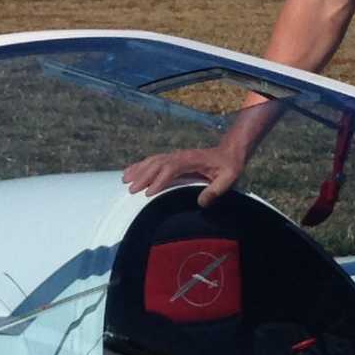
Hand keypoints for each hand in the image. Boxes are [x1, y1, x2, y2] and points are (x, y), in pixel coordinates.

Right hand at [123, 142, 246, 202]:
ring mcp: (176, 156)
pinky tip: (130, 172)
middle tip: (131, 190)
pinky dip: (140, 166)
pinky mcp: (173, 159)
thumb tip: (201, 203)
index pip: (171, 168)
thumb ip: (216, 190)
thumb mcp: (229, 178)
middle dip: (143, 176)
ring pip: (153, 161)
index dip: (160, 180)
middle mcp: (180, 156)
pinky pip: (154, 161)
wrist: (229, 151)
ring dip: (138, 170)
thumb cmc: (229, 166)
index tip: (149, 193)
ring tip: (125, 180)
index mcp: (192, 160)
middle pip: (157, 164)